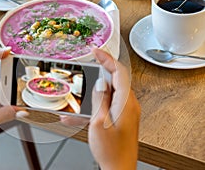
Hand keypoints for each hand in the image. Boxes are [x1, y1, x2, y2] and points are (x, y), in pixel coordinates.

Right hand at [89, 48, 140, 169]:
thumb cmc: (112, 151)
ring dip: (96, 90)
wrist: (118, 169)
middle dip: (102, 70)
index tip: (96, 51)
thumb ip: (100, 99)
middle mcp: (129, 105)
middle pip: (116, 79)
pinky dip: (97, 104)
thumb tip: (100, 82)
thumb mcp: (99, 123)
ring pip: (111, 92)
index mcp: (126, 103)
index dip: (107, 58)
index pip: (119, 72)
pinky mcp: (122, 118)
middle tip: (91, 63)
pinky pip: (109, 104)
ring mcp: (126, 111)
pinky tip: (80, 114)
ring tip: (83, 93)